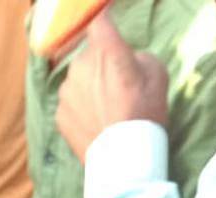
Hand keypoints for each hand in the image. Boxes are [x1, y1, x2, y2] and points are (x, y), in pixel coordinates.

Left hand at [56, 11, 167, 162]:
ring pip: (77, 80)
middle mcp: (80, 65)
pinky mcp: (59, 115)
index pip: (98, 21)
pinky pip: (70, 104)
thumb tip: (124, 60)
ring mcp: (66, 91)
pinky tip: (94, 123)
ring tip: (105, 109)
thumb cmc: (145, 111)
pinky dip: (79, 109)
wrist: (124, 158)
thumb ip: (136, 57)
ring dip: (88, 88)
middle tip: (116, 86)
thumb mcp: (156, 73)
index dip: (102, 20)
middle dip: (99, 65)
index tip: (105, 23)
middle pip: (88, 56)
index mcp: (106, 49)